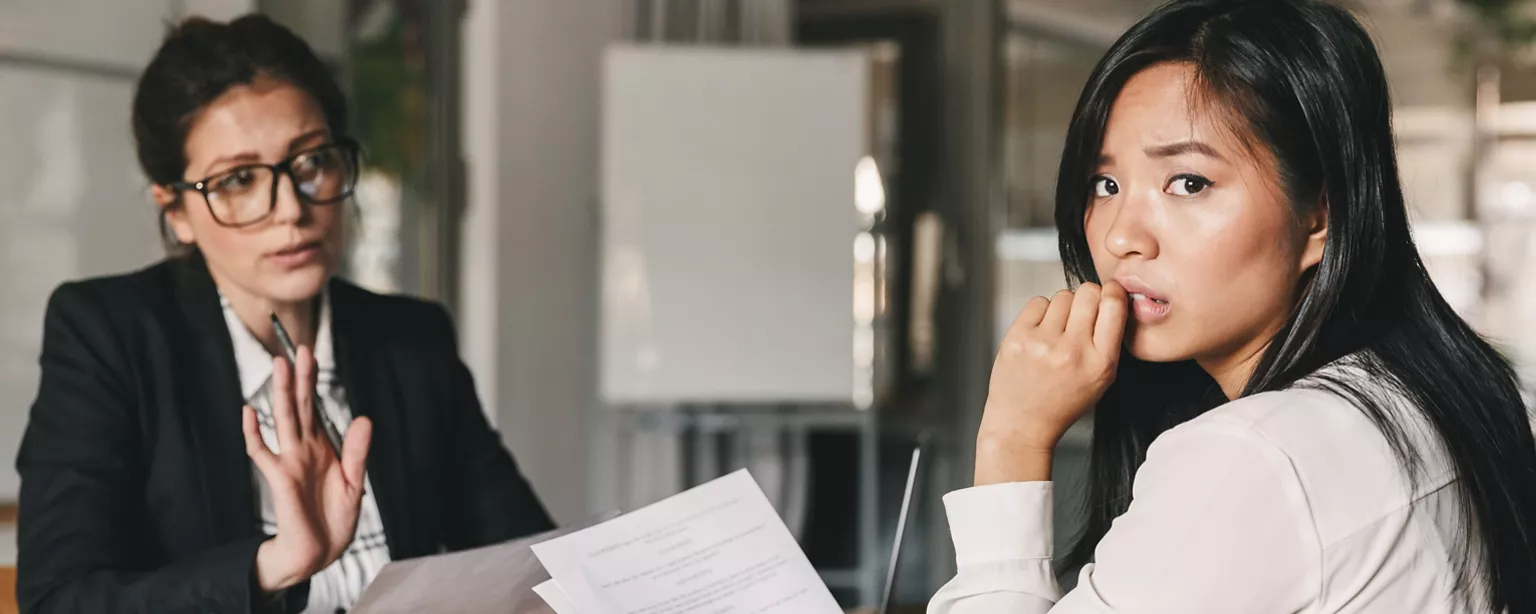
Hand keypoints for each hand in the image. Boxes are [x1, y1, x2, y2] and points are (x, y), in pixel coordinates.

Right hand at [244, 346, 372, 593]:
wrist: (319, 552)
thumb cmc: (334, 519)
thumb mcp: (355, 483)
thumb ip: (357, 451)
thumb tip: (364, 418)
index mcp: (322, 447)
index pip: (314, 408)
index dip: (312, 382)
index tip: (311, 354)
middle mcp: (303, 449)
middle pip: (299, 406)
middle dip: (299, 378)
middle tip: (298, 347)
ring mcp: (289, 461)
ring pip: (283, 420)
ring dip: (281, 393)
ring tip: (279, 365)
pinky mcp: (280, 479)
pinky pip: (261, 452)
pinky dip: (254, 433)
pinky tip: (248, 412)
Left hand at [975, 281, 1127, 485]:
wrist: (1022, 422)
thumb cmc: (1062, 402)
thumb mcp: (1101, 379)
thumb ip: (1109, 341)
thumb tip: (1111, 298)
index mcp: (1100, 363)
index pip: (1114, 306)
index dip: (1112, 293)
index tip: (1109, 293)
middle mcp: (1072, 351)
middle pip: (1088, 292)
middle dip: (1088, 298)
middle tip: (1081, 313)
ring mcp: (1043, 343)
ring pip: (1063, 295)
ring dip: (1063, 308)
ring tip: (1057, 330)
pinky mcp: (1017, 337)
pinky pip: (1038, 302)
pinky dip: (1041, 312)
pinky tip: (1040, 332)